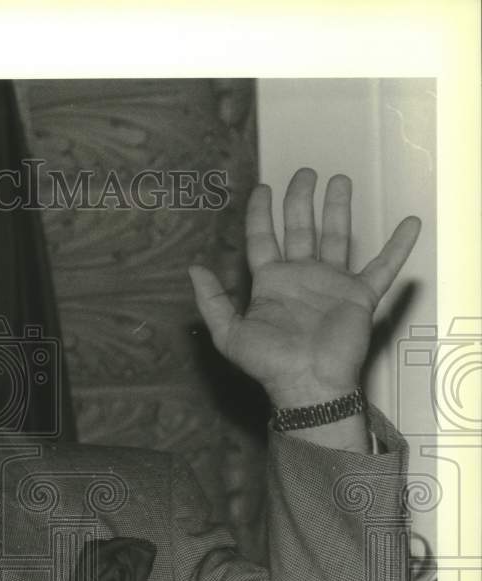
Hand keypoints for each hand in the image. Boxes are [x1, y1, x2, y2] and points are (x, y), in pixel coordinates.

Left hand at [188, 168, 420, 408]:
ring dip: (338, 209)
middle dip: (301, 200)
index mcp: (271, 282)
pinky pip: (383, 267)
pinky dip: (398, 246)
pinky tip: (410, 223)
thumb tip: (194, 268)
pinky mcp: (359, 296)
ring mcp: (331, 284)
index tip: (262, 188)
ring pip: (336, 237)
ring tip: (340, 180)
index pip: (263, 238)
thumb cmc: (269, 363)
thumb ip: (212, 301)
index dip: (261, 213)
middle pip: (301, 229)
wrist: (309, 383)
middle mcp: (301, 277)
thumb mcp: (229, 334)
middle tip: (305, 173)